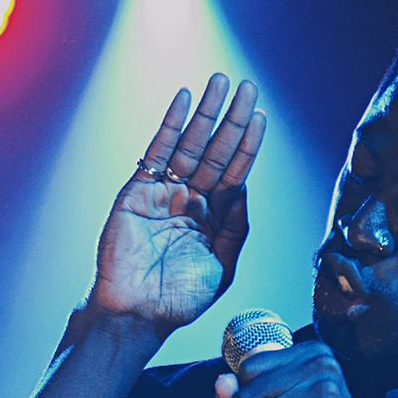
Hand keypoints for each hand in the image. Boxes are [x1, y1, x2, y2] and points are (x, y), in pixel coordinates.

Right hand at [86, 75, 265, 336]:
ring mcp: (164, 193)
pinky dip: (170, 124)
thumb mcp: (222, 266)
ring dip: (206, 113)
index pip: (235, 172)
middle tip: (247, 86)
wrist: (137, 314)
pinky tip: (185, 100)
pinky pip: (157, 152)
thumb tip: (243, 189)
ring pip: (190, 144)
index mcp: (214, 219)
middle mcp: (191, 201)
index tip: (260, 115)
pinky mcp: (138, 190)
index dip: (248, 143)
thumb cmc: (179, 301)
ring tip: (221, 83)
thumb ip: (236, 227)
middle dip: (232, 118)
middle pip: (216, 150)